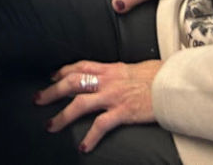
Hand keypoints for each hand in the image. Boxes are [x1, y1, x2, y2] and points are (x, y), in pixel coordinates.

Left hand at [36, 60, 162, 150]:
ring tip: (50, 125)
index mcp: (111, 68)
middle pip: (72, 82)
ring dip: (62, 115)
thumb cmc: (160, 75)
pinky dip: (90, 137)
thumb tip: (120, 75)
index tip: (52, 76)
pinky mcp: (123, 112)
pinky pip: (101, 125)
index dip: (63, 71)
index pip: (80, 65)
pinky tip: (83, 147)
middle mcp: (108, 80)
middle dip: (52, 91)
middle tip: (38, 99)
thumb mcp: (136, 67)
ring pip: (80, 103)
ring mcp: (114, 96)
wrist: (174, 84)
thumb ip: (123, 72)